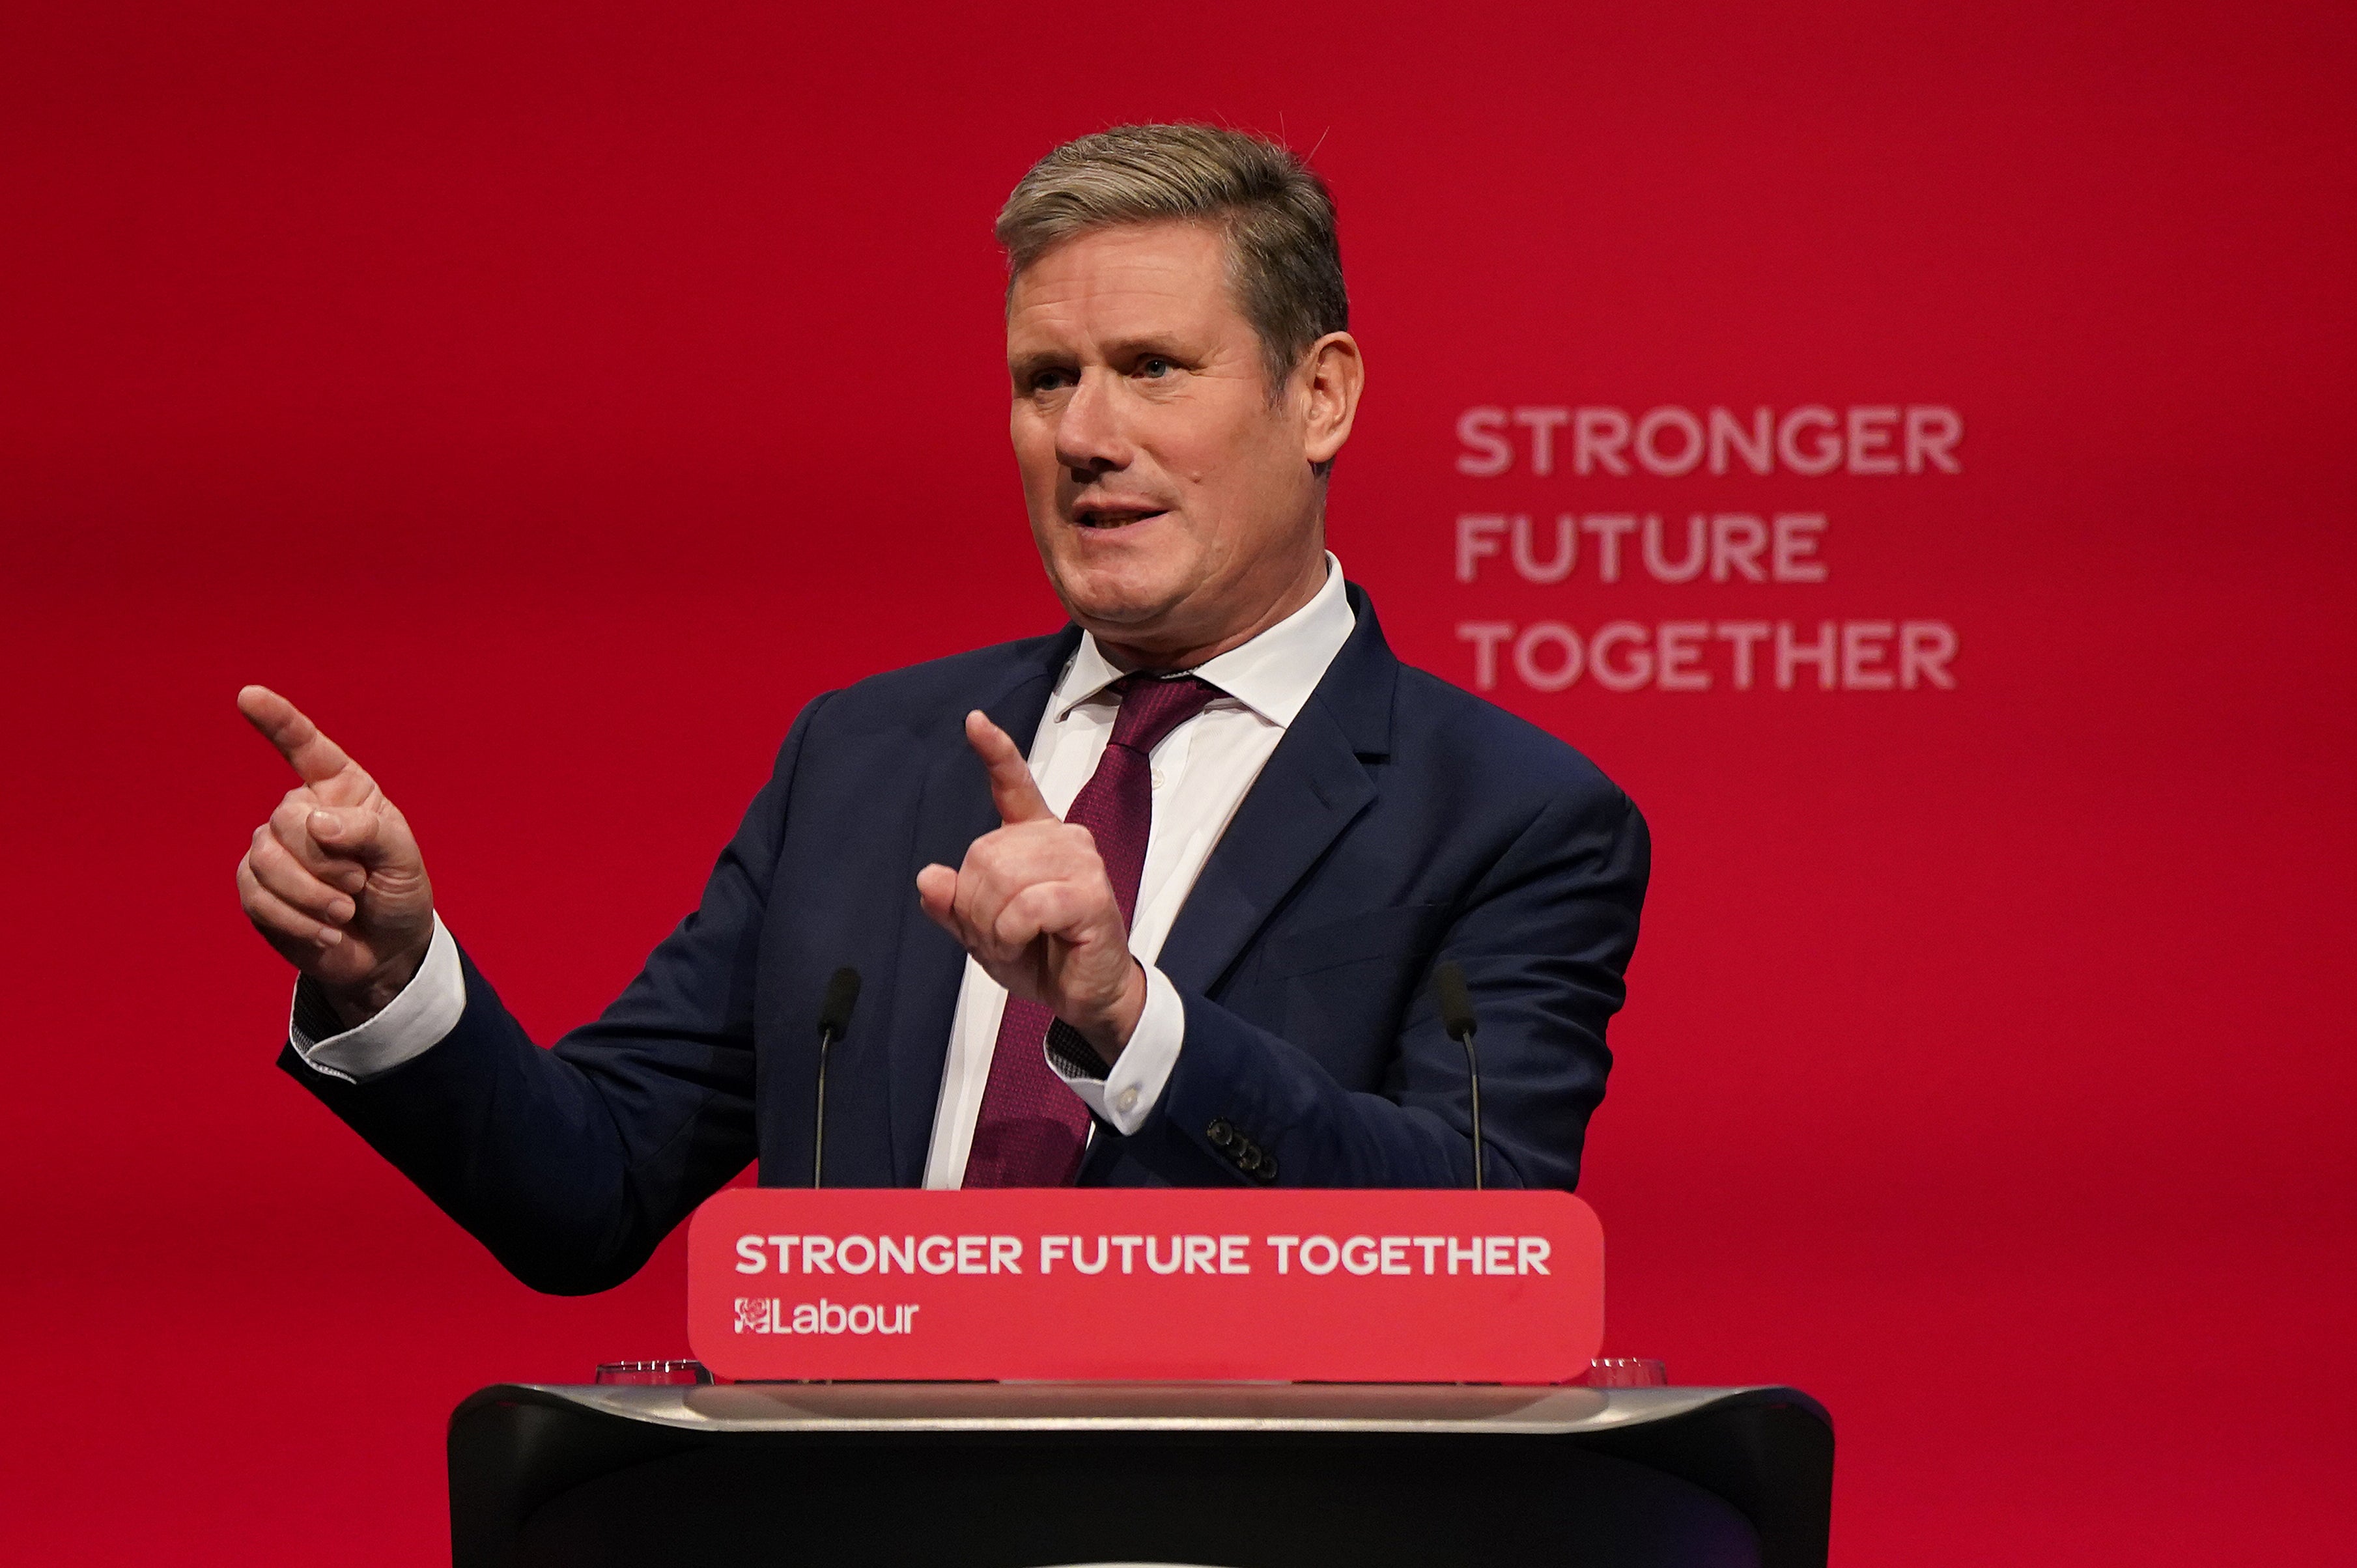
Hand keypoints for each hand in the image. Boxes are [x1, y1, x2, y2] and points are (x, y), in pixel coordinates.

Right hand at [234, 686, 435, 1029]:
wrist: (385, 949)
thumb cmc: (398, 892)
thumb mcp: (402, 859)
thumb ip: (368, 832)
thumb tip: (314, 823)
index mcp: (341, 789)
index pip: (305, 747)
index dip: (278, 720)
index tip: (249, 695)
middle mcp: (301, 812)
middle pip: (287, 820)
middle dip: (329, 863)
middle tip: (360, 886)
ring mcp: (272, 849)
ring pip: (267, 860)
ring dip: (313, 896)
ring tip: (346, 910)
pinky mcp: (255, 888)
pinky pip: (257, 896)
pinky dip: (298, 920)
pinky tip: (327, 932)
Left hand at [917, 711, 1145, 1063]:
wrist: (1084, 995)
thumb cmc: (1041, 955)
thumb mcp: (983, 933)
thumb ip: (953, 905)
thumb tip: (929, 877)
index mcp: (1034, 838)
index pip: (1014, 785)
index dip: (995, 752)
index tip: (974, 721)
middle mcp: (1062, 838)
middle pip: (984, 855)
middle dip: (977, 908)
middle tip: (1001, 935)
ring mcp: (1081, 862)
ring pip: (1003, 879)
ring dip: (994, 925)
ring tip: (1017, 941)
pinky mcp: (1091, 894)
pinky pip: (1028, 906)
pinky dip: (1013, 932)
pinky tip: (1029, 941)